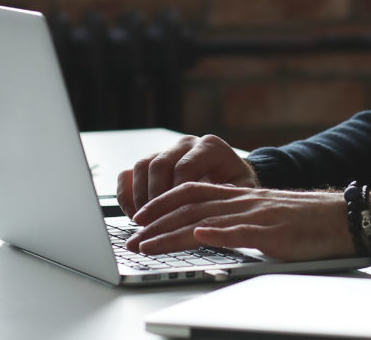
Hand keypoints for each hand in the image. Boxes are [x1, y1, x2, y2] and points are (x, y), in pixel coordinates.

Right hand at [116, 134, 259, 218]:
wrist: (232, 178)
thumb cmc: (238, 186)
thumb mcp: (244, 189)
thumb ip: (233, 193)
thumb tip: (219, 201)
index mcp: (210, 147)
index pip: (184, 167)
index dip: (174, 194)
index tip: (172, 218)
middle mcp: (187, 144)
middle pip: (159, 165)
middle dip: (154, 198)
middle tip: (154, 225)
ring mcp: (167, 151)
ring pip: (142, 166)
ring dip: (139, 197)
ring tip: (144, 223)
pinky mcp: (152, 162)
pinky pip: (129, 172)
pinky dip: (126, 193)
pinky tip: (132, 214)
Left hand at [126, 182, 356, 261]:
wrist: (342, 217)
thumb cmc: (305, 221)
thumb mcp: (264, 215)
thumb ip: (237, 220)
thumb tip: (206, 232)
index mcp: (240, 197)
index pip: (192, 192)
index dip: (163, 201)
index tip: (140, 216)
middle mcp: (243, 202)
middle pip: (190, 208)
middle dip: (156, 224)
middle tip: (132, 240)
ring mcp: (257, 216)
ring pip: (207, 220)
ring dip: (173, 233)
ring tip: (149, 244)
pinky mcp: (274, 233)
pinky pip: (242, 231)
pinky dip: (219, 234)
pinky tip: (201, 236)